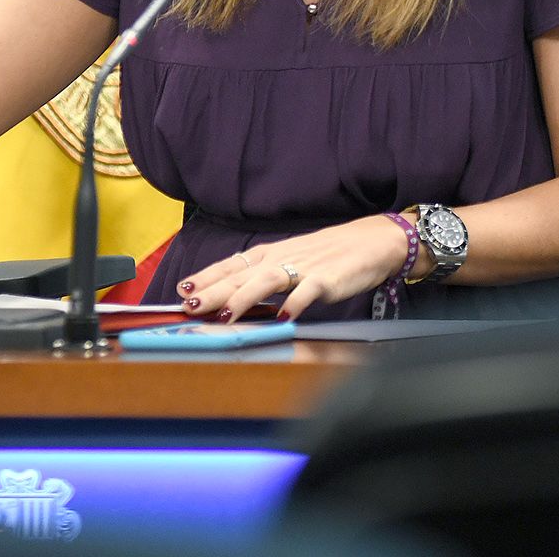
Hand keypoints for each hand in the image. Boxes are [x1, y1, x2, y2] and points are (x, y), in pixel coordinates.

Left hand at [176, 215, 410, 321]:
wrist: (376, 241)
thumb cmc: (332, 255)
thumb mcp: (293, 260)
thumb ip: (265, 278)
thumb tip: (233, 299)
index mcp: (272, 253)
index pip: (232, 264)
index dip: (207, 278)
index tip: (183, 291)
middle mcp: (283, 258)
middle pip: (241, 274)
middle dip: (213, 290)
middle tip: (189, 306)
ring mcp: (305, 267)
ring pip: (267, 281)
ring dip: (243, 297)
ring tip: (224, 315)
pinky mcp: (328, 278)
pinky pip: (308, 291)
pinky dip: (295, 303)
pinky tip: (282, 318)